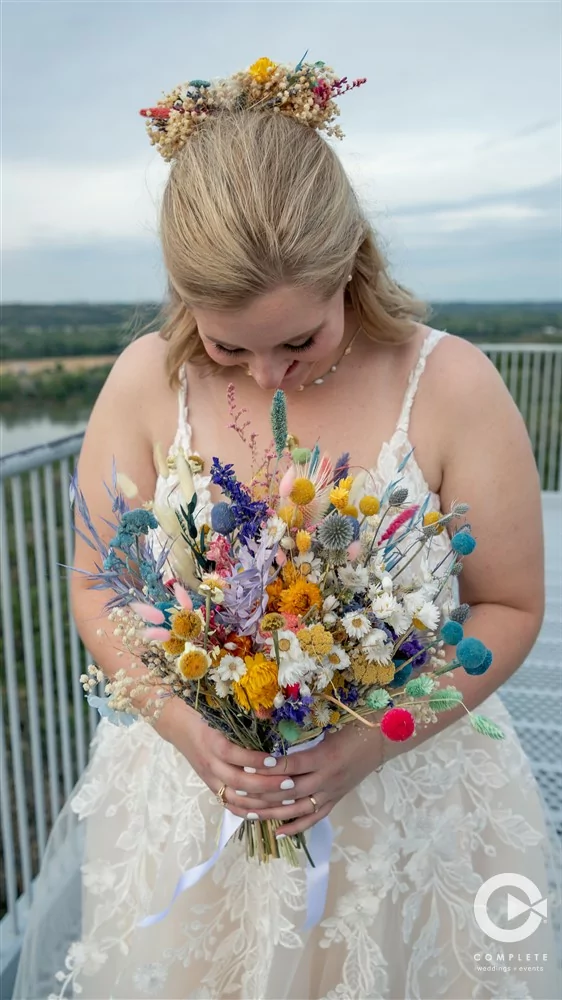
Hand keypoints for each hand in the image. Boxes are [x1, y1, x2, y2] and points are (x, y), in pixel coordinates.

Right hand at [155, 697, 319, 807]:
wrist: (178, 725)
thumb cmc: (205, 715)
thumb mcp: (221, 714)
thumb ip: (242, 719)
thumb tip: (272, 717)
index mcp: (213, 742)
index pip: (235, 755)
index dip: (256, 760)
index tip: (278, 761)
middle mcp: (210, 763)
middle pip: (239, 780)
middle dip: (266, 784)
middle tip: (290, 783)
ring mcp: (209, 778)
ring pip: (236, 797)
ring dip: (261, 802)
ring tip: (283, 799)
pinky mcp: (210, 786)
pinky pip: (228, 804)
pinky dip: (245, 811)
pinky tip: (263, 813)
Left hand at [245, 722, 385, 836]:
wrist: (380, 740)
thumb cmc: (352, 728)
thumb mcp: (326, 729)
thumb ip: (302, 740)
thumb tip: (273, 744)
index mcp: (323, 756)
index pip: (290, 764)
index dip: (268, 766)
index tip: (247, 765)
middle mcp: (326, 778)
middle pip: (289, 791)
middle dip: (263, 794)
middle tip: (239, 794)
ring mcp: (331, 792)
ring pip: (298, 809)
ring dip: (273, 813)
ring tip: (250, 814)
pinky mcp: (335, 800)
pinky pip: (314, 818)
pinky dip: (296, 827)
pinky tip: (279, 832)